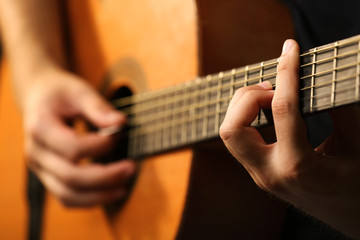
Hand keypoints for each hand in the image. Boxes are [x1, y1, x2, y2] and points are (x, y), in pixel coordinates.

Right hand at [22, 68, 135, 206]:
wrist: (39, 98)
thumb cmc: (60, 93)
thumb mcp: (79, 91)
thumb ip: (98, 107)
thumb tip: (121, 124)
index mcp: (40, 127)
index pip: (72, 147)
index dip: (100, 146)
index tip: (120, 134)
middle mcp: (36, 152)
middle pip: (70, 177)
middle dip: (105, 177)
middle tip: (131, 168)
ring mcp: (41, 168)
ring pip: (67, 195)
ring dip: (99, 196)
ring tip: (124, 187)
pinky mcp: (49, 177)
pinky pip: (67, 198)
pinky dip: (90, 200)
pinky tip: (111, 192)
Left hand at [220, 40, 359, 237]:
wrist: (352, 220)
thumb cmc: (359, 188)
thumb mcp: (358, 147)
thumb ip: (342, 112)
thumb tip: (322, 79)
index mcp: (299, 167)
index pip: (282, 109)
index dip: (286, 72)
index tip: (290, 49)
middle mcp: (269, 173)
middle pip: (232, 128)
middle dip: (249, 97)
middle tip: (275, 87)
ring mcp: (260, 176)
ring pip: (229, 134)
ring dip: (243, 107)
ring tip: (271, 97)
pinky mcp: (259, 173)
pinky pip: (239, 140)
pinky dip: (246, 118)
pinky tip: (268, 111)